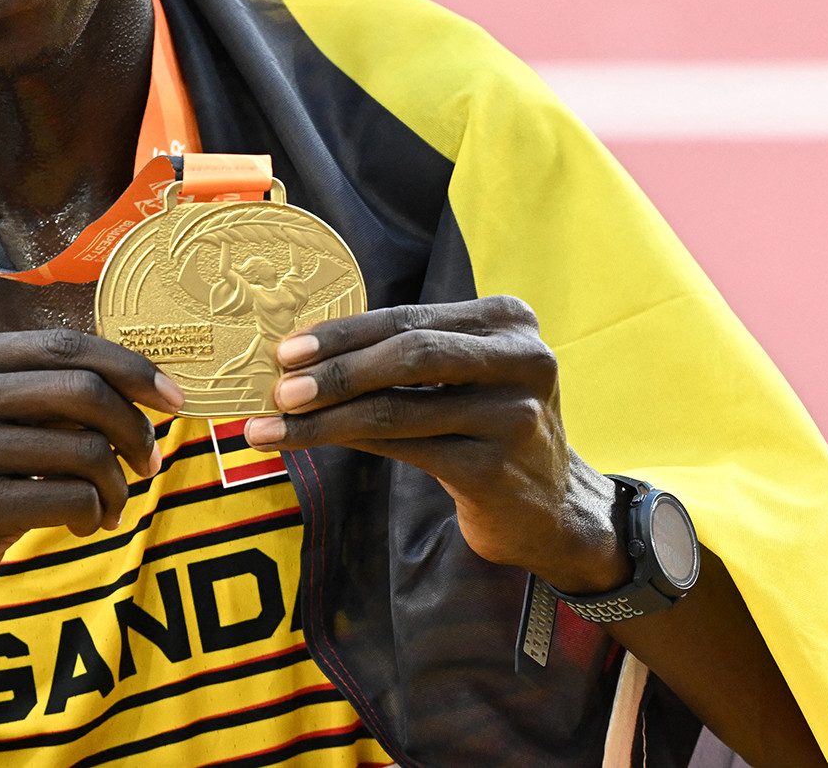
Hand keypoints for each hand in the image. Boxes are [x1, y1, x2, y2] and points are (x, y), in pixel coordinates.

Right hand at [0, 328, 185, 640]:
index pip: (65, 344)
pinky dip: (95, 514)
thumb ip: (37, 390)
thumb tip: (138, 376)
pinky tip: (81, 525)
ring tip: (109, 505)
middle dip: (135, 427)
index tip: (173, 398)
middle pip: (84, 390)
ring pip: (88, 448)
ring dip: (117, 484)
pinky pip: (76, 497)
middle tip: (148, 461)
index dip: (131, 368)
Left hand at [242, 296, 624, 593]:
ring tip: (273, 424)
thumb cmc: (488, 429)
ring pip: (398, 408)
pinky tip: (311, 445)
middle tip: (277, 386)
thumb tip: (305, 355)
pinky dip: (350, 444)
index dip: (344, 332)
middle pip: (407, 354)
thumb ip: (407, 356)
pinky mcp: (497, 469)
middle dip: (334, 370)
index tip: (286, 348)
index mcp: (508, 321)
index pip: (410, 318)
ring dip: (326, 416)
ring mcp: (515, 415)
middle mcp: (522, 360)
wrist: (553, 510)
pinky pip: (405, 450)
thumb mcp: (463, 378)